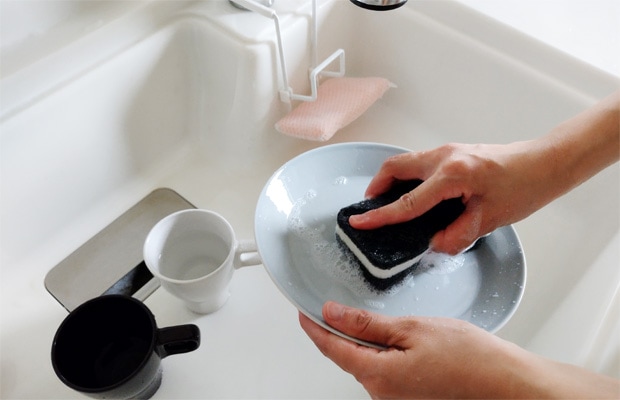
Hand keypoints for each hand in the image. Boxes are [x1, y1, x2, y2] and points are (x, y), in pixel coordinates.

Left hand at [299, 302, 619, 398]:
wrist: (507, 384)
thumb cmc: (471, 358)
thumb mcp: (413, 328)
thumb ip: (368, 324)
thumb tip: (333, 314)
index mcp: (378, 375)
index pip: (332, 348)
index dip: (314, 328)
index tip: (304, 313)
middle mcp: (383, 393)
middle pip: (349, 357)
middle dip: (342, 333)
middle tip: (340, 308)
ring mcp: (397, 398)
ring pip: (369, 363)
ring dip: (367, 342)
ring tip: (387, 322)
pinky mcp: (411, 397)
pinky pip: (387, 371)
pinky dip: (385, 353)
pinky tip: (404, 341)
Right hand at [349, 91, 618, 253]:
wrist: (545, 163)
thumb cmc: (525, 186)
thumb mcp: (490, 219)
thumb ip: (457, 235)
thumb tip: (435, 244)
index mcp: (453, 175)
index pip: (408, 201)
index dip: (382, 216)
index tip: (359, 222)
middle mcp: (445, 157)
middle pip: (395, 167)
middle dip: (377, 186)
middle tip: (371, 207)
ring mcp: (448, 150)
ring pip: (406, 162)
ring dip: (392, 180)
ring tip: (389, 202)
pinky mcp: (454, 152)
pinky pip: (420, 162)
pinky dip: (409, 176)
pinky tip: (416, 194)